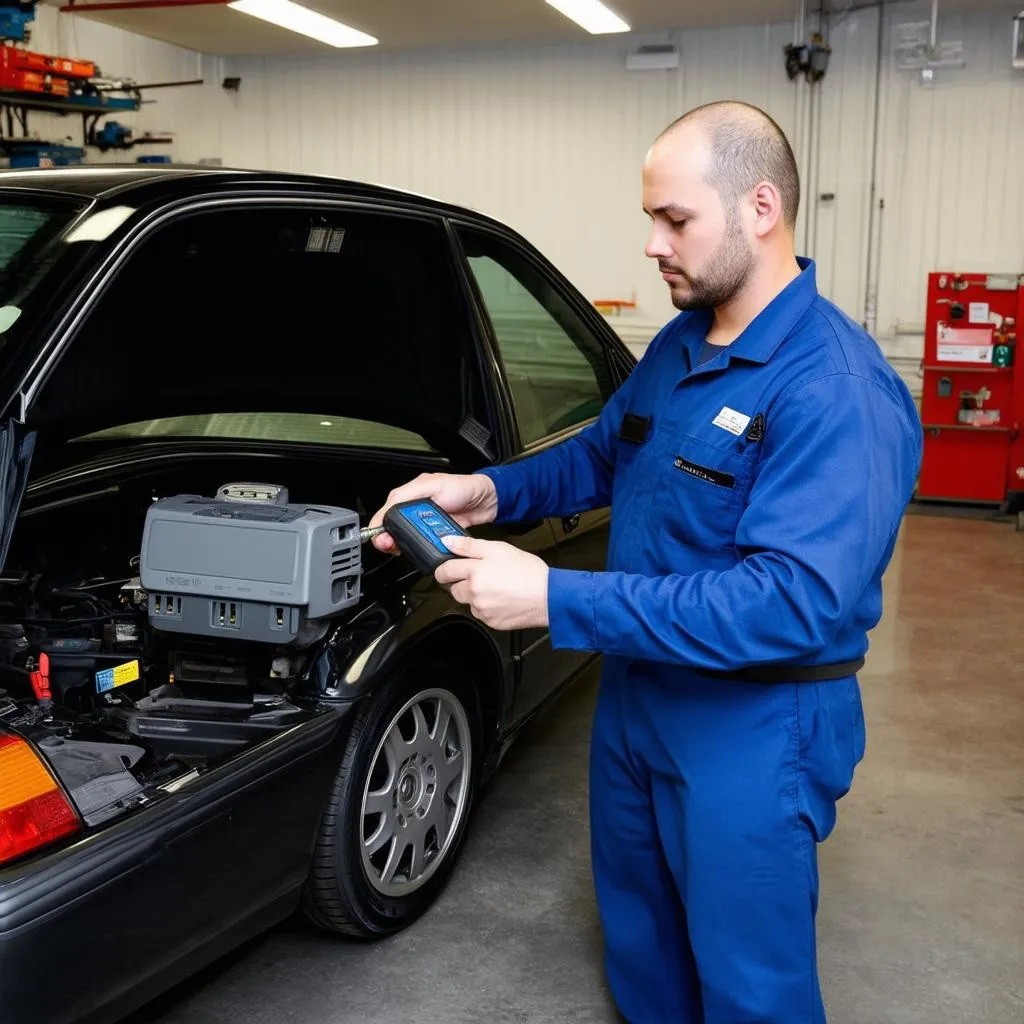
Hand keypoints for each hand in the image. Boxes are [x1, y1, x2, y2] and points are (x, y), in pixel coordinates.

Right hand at [368, 472, 498, 554]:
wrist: (486, 501)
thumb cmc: (464, 487)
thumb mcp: (433, 484)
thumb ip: (409, 494)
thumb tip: (390, 506)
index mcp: (412, 493)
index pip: (388, 510)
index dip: (381, 524)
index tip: (380, 536)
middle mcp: (417, 507)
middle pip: (394, 526)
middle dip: (389, 537)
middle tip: (389, 545)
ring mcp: (426, 521)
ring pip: (407, 536)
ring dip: (402, 543)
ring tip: (400, 548)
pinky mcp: (436, 532)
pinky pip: (422, 542)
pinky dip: (418, 547)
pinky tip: (416, 549)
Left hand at [434, 535, 548, 630]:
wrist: (549, 596)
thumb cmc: (528, 571)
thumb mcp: (498, 549)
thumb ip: (469, 545)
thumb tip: (448, 542)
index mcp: (474, 572)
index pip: (444, 571)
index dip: (443, 569)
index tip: (447, 568)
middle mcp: (474, 592)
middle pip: (453, 589)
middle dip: (462, 582)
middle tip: (480, 575)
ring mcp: (481, 609)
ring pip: (468, 601)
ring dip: (474, 595)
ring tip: (495, 587)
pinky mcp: (490, 622)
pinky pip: (480, 613)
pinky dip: (486, 607)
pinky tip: (501, 598)